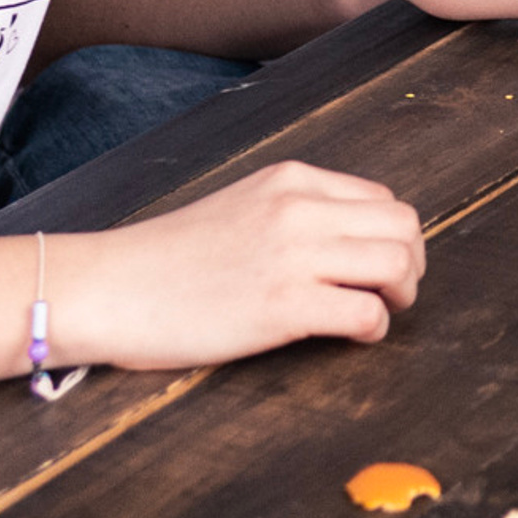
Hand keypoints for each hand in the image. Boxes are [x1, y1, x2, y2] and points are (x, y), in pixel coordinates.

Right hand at [59, 161, 426, 368]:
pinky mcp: (284, 307)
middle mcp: (301, 209)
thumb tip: (345, 238)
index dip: (393, 236)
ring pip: (397, 263)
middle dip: (412, 263)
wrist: (106, 287)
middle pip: (404, 225)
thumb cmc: (165, 258)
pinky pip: (367, 313)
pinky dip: (375, 328)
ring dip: (402, 294)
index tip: (380, 265)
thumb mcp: (240, 206)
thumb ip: (292, 211)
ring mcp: (295, 256)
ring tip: (379, 312)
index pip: (381, 199)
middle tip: (394, 292)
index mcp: (292, 180)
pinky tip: (354, 336)